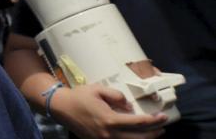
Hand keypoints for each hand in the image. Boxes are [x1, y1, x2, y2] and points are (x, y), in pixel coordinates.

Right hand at [50, 84, 167, 138]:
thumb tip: (129, 106)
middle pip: (139, 138)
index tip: (162, 116)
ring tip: (154, 134)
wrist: (60, 107)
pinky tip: (137, 137)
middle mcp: (109, 134)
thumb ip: (116, 96)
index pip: (139, 123)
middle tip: (162, 126)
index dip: (154, 121)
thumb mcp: (98, 89)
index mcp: (110, 120)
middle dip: (154, 133)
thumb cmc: (79, 97)